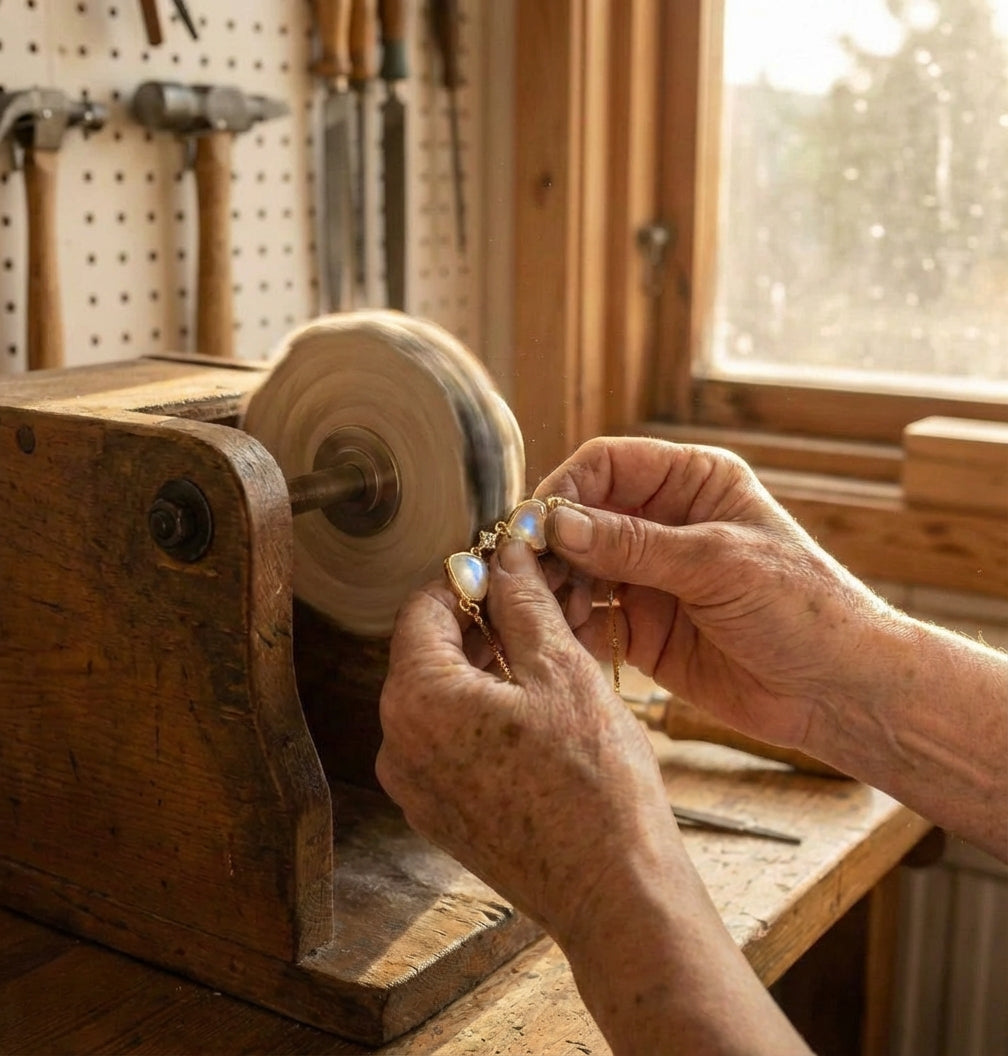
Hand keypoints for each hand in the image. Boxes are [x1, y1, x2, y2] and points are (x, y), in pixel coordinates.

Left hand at [376, 538, 680, 942]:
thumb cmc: (594, 785)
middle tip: (535, 602)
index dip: (467, 578)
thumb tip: (507, 555)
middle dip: (481, 621)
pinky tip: (536, 703)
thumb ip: (523, 602)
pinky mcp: (441, 814)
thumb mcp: (561, 670)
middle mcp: (398, 746)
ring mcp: (416, 787)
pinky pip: (451, 740)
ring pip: (443, 697)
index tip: (506, 566)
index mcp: (416, 701)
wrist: (615, 893)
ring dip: (487, 665)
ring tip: (545, 649)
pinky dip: (484, 711)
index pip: (422, 609)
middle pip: (429, 653)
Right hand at [534, 437, 893, 749]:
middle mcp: (664, 524)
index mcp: (693, 483)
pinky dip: (568, 627)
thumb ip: (634, 545)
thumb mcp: (718, 563)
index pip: (608, 465)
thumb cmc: (803, 608)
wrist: (839, 691)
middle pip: (582, 518)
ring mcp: (649, 579)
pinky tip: (558, 638)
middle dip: (550, 543)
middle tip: (522, 572)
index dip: (566, 489)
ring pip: (577, 570)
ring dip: (554, 587)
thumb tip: (557, 525)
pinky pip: (588, 620)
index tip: (536, 523)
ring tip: (542, 610)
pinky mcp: (641, 630)